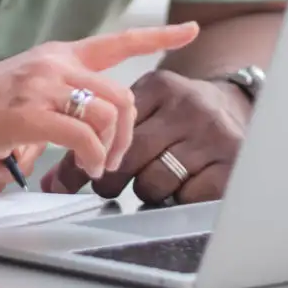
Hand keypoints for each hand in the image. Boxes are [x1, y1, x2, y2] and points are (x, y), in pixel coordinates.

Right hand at [0, 22, 200, 178]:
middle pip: (121, 94)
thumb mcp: (30, 84)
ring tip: (95, 164)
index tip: (190, 30)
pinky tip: (84, 164)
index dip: (160, 36)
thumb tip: (90, 123)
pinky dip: (93, 157)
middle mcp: (57, 64)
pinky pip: (83, 136)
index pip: (118, 40)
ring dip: (110, 148)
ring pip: (107, 114)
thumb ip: (63, 92)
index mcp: (60, 54)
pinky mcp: (34, 113)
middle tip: (114, 156)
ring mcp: (45, 86)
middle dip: (127, 132)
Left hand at [43, 70, 249, 204]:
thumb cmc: (174, 118)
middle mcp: (188, 106)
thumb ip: (97, 136)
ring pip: (154, 183)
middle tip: (110, 186)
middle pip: (129, 158)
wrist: (235, 110)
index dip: (91, 154)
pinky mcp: (231, 162)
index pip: (111, 127)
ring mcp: (211, 134)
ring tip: (154, 183)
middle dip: (110, 180)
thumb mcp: (142, 111)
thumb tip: (51, 184)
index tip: (85, 170)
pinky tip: (181, 188)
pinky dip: (178, 201)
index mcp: (161, 86)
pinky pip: (187, 198)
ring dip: (146, 193)